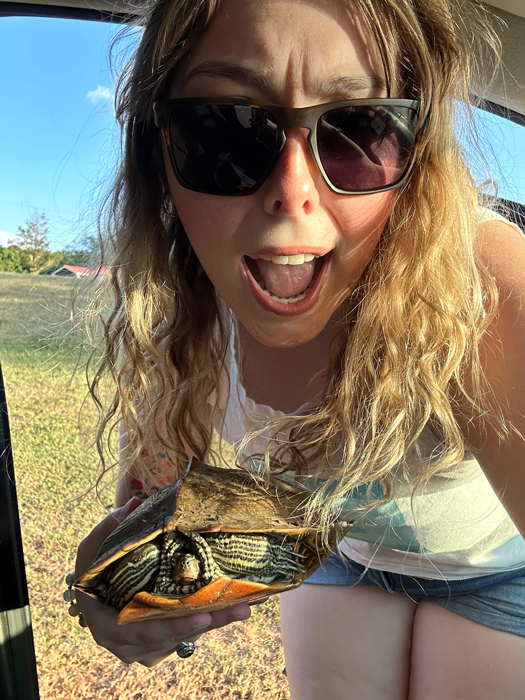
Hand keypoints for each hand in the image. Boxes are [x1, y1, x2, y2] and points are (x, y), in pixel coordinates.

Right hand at [75, 497, 251, 666]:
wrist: (96, 592)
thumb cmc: (95, 570)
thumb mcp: (93, 548)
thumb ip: (111, 528)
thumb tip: (136, 503)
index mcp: (106, 625)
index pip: (141, 633)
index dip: (172, 628)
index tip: (201, 617)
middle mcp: (129, 644)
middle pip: (175, 637)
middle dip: (210, 623)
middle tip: (240, 609)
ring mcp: (150, 648)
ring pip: (189, 637)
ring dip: (220, 620)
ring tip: (249, 603)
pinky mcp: (167, 643)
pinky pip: (193, 633)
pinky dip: (216, 617)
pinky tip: (242, 603)